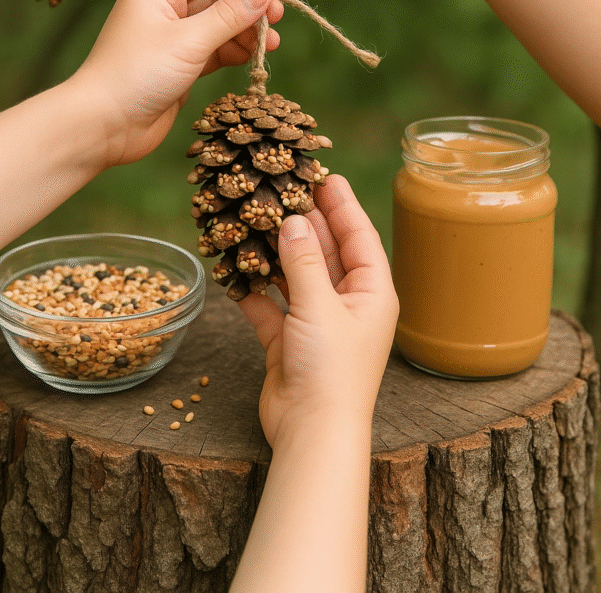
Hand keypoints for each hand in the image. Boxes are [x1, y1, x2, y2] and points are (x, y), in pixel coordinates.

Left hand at [70, 0, 282, 167]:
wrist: (103, 126)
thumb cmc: (138, 74)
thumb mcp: (189, 41)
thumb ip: (229, 15)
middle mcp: (162, 10)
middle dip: (247, 9)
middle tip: (276, 22)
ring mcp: (170, 41)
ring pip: (216, 27)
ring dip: (244, 34)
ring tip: (271, 46)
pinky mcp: (177, 68)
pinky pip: (212, 52)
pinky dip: (233, 53)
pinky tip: (253, 59)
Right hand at [239, 175, 398, 447]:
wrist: (312, 433)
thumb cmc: (330, 370)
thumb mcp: (319, 307)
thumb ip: (303, 261)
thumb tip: (293, 220)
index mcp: (372, 293)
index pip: (359, 236)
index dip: (342, 204)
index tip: (325, 175)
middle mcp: (348, 304)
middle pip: (326, 252)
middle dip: (305, 223)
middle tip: (283, 189)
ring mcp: (318, 323)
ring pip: (296, 276)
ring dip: (276, 254)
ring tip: (256, 219)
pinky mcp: (290, 342)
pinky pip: (271, 306)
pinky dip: (255, 290)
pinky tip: (236, 269)